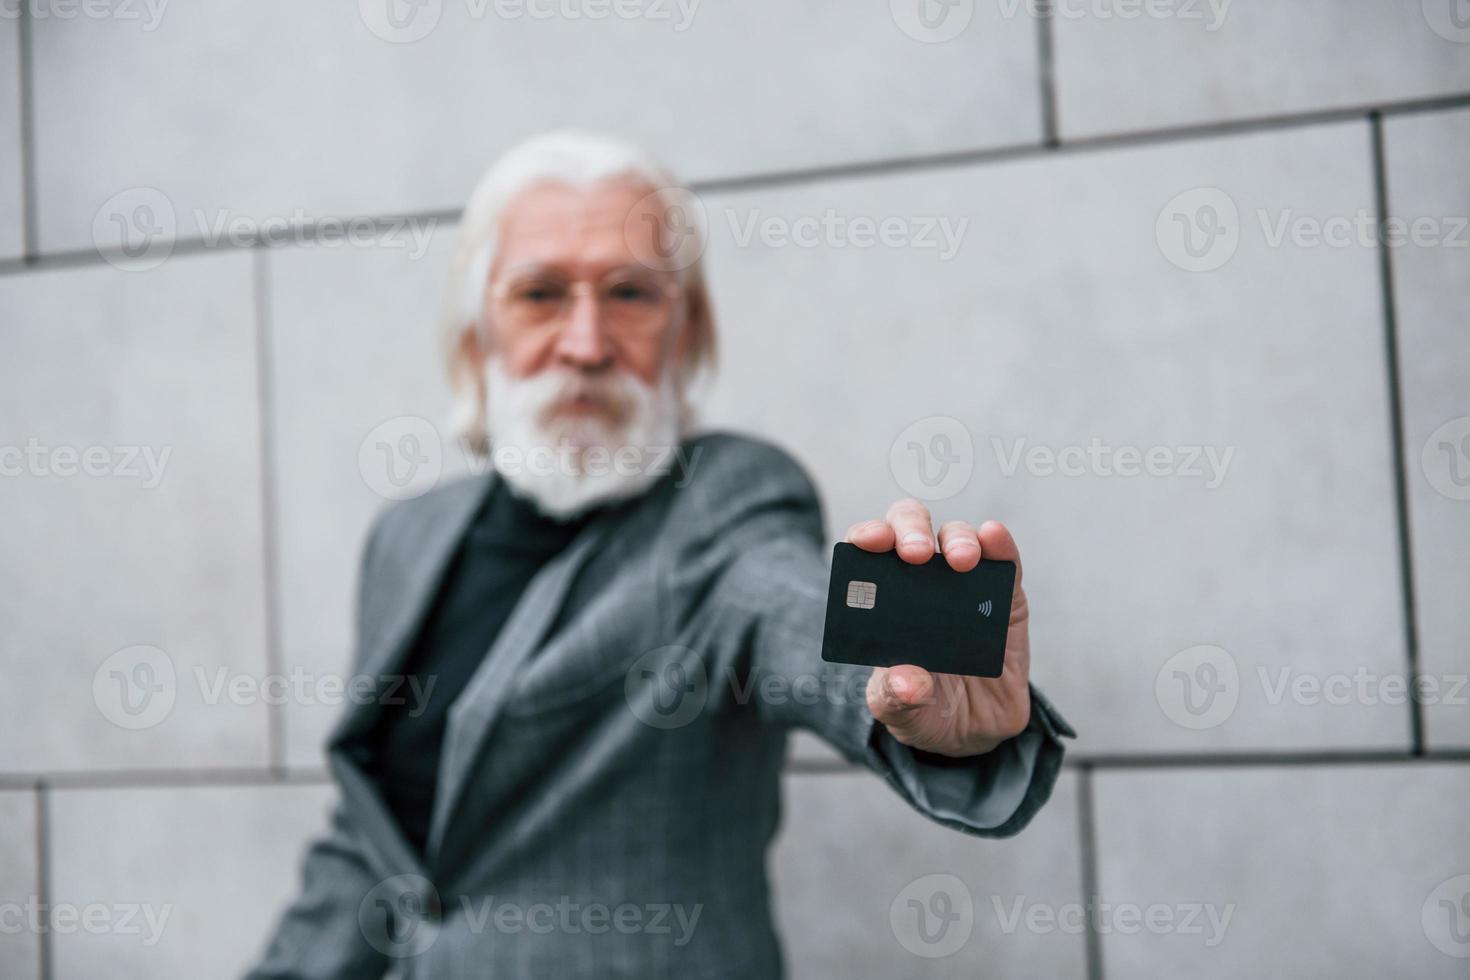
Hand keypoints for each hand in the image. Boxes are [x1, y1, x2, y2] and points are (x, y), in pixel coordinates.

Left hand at [851, 498, 1030, 756]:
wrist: (973, 732)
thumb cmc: (923, 709)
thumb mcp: (899, 711)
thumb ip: (897, 698)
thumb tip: (906, 683)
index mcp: (883, 598)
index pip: (869, 552)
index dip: (867, 536)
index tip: (869, 542)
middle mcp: (921, 580)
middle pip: (912, 528)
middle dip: (912, 530)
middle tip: (915, 553)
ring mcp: (965, 585)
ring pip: (958, 537)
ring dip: (958, 539)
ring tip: (961, 560)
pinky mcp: (1006, 598)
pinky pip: (1005, 562)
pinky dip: (1001, 546)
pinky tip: (995, 537)